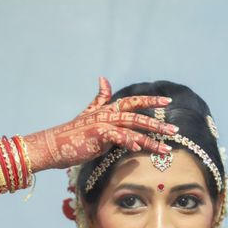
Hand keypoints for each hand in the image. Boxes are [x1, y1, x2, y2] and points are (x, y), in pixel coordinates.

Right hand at [22, 77, 176, 171]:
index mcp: (107, 109)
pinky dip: (128, 142)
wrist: (53, 145)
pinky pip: (117, 137)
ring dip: (150, 140)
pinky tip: (137, 148)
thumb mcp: (88, 113)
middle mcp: (107, 114)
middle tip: (175, 131)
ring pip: (132, 129)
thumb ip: (100, 98)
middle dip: (158, 124)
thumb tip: (103, 79)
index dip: (150, 99)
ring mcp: (103, 123)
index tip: (168, 101)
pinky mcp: (97, 135)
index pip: (133, 101)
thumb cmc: (72, 134)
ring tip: (165, 149)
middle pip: (138, 116)